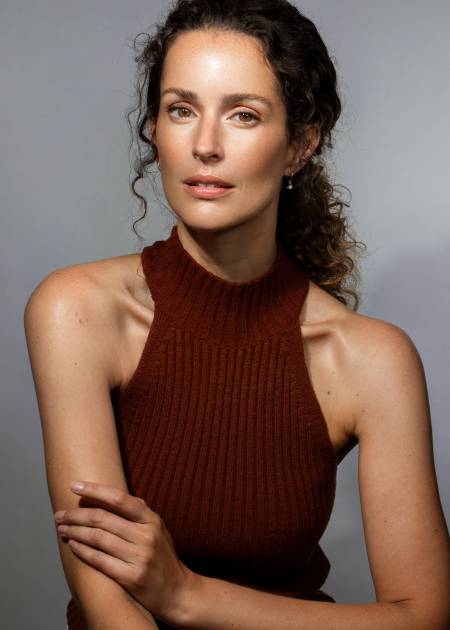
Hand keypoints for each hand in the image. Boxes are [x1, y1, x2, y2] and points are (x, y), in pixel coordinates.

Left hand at [54, 481, 195, 624]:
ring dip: (75, 532)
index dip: (95, 490)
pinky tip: (73, 545)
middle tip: (60, 515)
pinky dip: (82, 551)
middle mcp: (146, 536)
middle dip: (76, 515)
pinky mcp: (131, 578)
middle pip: (103, 519)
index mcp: (152, 520)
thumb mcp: (159, 529)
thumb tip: (114, 495)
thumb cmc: (163, 557)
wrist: (177, 592)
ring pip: (98, 539)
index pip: (119, 499)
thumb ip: (140, 512)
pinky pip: (99, 560)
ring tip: (62, 529)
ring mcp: (139, 557)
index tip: (75, 485)